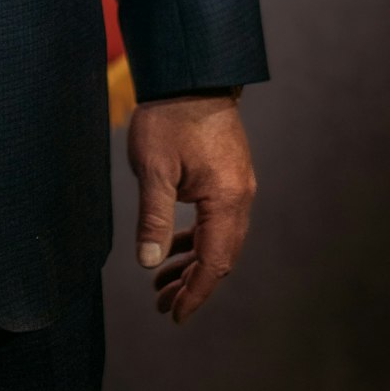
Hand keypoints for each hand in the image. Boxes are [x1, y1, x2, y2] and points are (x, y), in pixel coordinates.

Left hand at [128, 93, 256, 324]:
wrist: (190, 75)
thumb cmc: (168, 116)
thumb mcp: (153, 168)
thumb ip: (154, 218)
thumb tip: (149, 263)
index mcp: (226, 199)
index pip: (215, 262)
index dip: (195, 293)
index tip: (174, 316)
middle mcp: (240, 197)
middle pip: (221, 256)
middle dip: (192, 284)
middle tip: (162, 305)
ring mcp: (238, 186)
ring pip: (219, 239)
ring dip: (192, 263)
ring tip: (162, 284)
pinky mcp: (228, 176)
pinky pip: (216, 220)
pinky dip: (197, 239)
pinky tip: (175, 248)